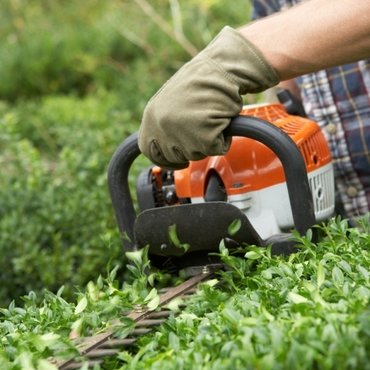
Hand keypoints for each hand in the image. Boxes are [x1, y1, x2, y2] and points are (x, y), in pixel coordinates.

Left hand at [138, 26, 278, 168]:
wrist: (221, 69)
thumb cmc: (200, 82)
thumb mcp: (169, 101)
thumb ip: (162, 123)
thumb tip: (160, 145)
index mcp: (151, 117)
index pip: (150, 151)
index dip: (165, 159)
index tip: (178, 161)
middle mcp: (162, 126)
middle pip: (174, 156)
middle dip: (189, 149)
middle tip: (200, 131)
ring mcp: (182, 133)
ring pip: (196, 154)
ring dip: (206, 143)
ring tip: (210, 118)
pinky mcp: (204, 137)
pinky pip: (216, 148)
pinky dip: (223, 139)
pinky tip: (221, 120)